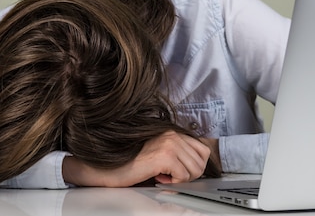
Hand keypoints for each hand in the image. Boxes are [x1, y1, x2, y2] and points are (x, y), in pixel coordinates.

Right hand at [62, 130, 210, 186]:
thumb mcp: (159, 151)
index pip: (203, 149)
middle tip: (171, 176)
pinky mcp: (165, 156)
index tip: (180, 171)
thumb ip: (177, 152)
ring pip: (196, 169)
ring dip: (182, 178)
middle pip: (202, 160)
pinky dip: (174, 182)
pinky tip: (159, 177)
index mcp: (172, 132)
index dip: (195, 165)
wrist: (111, 166)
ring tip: (164, 176)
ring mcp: (169, 144)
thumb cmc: (131, 162)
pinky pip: (184, 176)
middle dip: (190, 174)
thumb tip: (196, 164)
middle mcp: (172, 134)